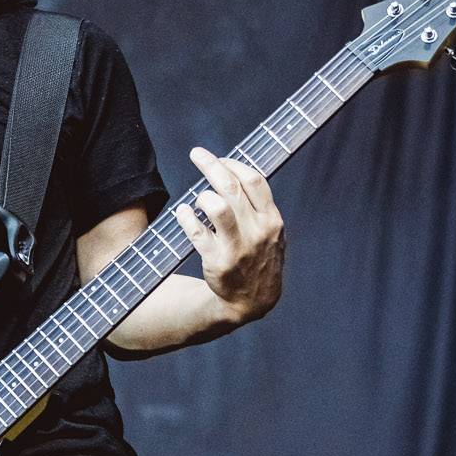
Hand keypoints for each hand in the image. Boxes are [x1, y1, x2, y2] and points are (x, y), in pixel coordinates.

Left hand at [180, 146, 284, 323]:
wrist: (253, 301)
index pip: (254, 181)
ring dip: (202, 196)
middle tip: (196, 154)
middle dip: (211, 166)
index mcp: (272, 220)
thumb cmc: (259, 259)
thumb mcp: (271, 233)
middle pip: (231, 188)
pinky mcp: (217, 262)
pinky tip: (183, 212)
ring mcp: (237, 248)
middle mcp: (257, 232)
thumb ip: (259, 207)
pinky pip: (196, 233)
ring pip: (216, 207)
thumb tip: (237, 173)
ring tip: (199, 198)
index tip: (220, 159)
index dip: (234, 164)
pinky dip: (186, 218)